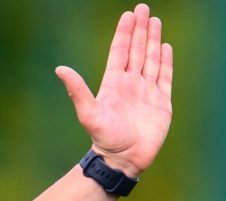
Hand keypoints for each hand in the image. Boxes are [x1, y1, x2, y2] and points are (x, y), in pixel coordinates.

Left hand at [54, 4, 174, 176]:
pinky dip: (166, 62)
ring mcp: (147, 92)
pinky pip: (164, 77)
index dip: (124, 33)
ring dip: (153, 40)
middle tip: (144, 8)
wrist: (123, 160)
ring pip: (151, 60)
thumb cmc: (104, 139)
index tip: (128, 15)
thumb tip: (59, 69)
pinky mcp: (161, 103)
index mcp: (113, 83)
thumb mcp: (88, 113)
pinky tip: (166, 47)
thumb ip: (77, 90)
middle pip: (136, 50)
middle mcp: (130, 84)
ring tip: (156, 21)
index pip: (120, 51)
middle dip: (141, 29)